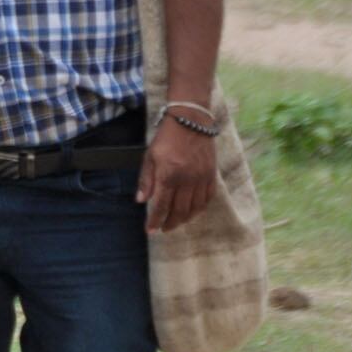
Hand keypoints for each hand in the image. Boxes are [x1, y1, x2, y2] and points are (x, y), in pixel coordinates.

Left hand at [139, 116, 219, 232]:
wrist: (191, 121)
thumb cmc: (167, 138)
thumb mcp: (150, 156)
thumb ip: (146, 180)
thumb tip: (140, 200)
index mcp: (169, 175)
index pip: (161, 206)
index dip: (155, 221)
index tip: (150, 230)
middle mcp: (187, 180)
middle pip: (179, 211)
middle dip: (170, 223)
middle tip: (163, 229)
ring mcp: (201, 178)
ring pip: (195, 208)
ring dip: (185, 219)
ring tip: (176, 223)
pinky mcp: (211, 175)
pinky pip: (208, 198)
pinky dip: (200, 209)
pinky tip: (193, 212)